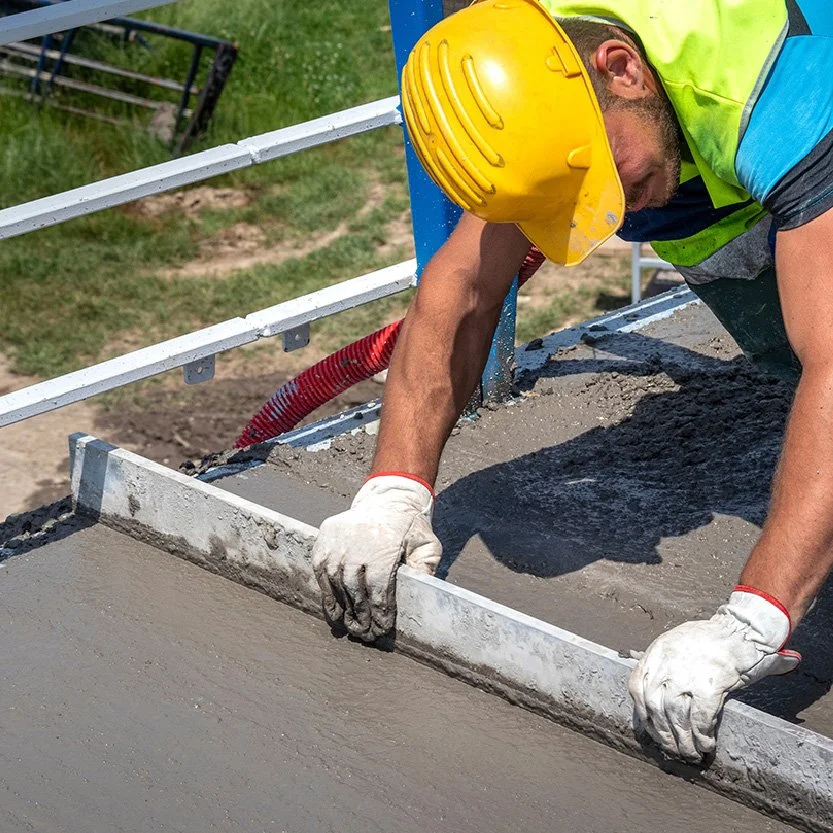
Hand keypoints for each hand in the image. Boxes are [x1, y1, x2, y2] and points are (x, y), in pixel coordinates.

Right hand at [312, 473, 441, 641]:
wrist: (388, 498)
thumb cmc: (410, 527)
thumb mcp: (427, 545)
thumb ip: (425, 568)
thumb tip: (423, 593)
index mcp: (384, 546)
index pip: (378, 588)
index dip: (379, 612)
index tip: (381, 628)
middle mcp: (357, 543)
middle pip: (354, 588)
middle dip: (360, 614)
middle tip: (364, 632)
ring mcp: (337, 539)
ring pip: (334, 581)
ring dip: (340, 606)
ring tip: (348, 624)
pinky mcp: (324, 537)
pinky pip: (320, 569)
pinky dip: (325, 590)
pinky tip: (333, 607)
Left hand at [628, 586, 800, 760]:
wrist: (744, 628)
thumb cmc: (715, 639)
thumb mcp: (679, 642)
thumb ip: (666, 663)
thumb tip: (659, 699)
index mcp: (658, 650)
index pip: (637, 685)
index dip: (641, 711)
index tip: (649, 727)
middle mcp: (668, 662)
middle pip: (654, 706)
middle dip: (662, 733)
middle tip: (672, 750)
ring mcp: (687, 673)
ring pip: (675, 716)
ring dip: (683, 741)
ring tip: (691, 754)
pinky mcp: (709, 685)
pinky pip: (700, 719)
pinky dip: (702, 736)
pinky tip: (707, 745)